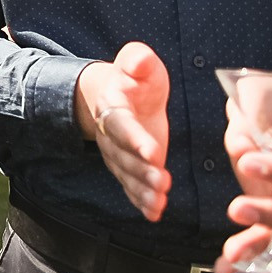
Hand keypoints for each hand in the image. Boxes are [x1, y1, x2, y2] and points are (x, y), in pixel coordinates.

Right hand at [75, 42, 170, 220]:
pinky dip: (141, 201)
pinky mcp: (127, 166)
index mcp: (112, 105)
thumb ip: (138, 59)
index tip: (153, 153)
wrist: (114, 91)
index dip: (135, 140)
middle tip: (162, 182)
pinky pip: (130, 185)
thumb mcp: (137, 60)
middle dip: (142, 171)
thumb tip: (138, 63)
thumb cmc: (132, 76)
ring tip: (159, 201)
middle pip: (123, 156)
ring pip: (126, 175)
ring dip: (142, 190)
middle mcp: (109, 133)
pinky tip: (154, 213)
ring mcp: (116, 152)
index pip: (121, 124)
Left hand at [212, 97, 271, 272]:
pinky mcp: (271, 224)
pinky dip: (243, 256)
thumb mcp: (264, 105)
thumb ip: (254, 119)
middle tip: (237, 208)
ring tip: (232, 253)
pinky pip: (261, 244)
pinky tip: (222, 271)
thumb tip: (243, 147)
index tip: (247, 162)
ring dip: (257, 242)